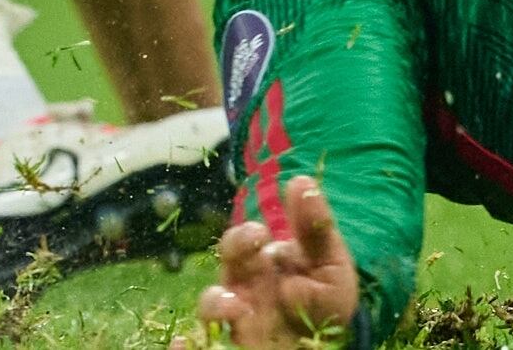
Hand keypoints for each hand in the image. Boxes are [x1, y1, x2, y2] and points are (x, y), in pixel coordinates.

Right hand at [186, 178, 357, 348]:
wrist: (326, 345)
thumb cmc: (324, 302)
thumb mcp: (331, 266)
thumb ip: (316, 230)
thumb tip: (300, 180)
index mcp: (262, 261)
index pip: (244, 240)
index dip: (246, 235)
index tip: (260, 234)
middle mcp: (243, 286)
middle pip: (224, 265)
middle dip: (233, 253)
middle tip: (252, 246)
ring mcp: (237, 319)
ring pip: (211, 307)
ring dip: (215, 305)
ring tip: (234, 308)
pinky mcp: (232, 343)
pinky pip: (203, 344)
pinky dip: (185, 347)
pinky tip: (181, 345)